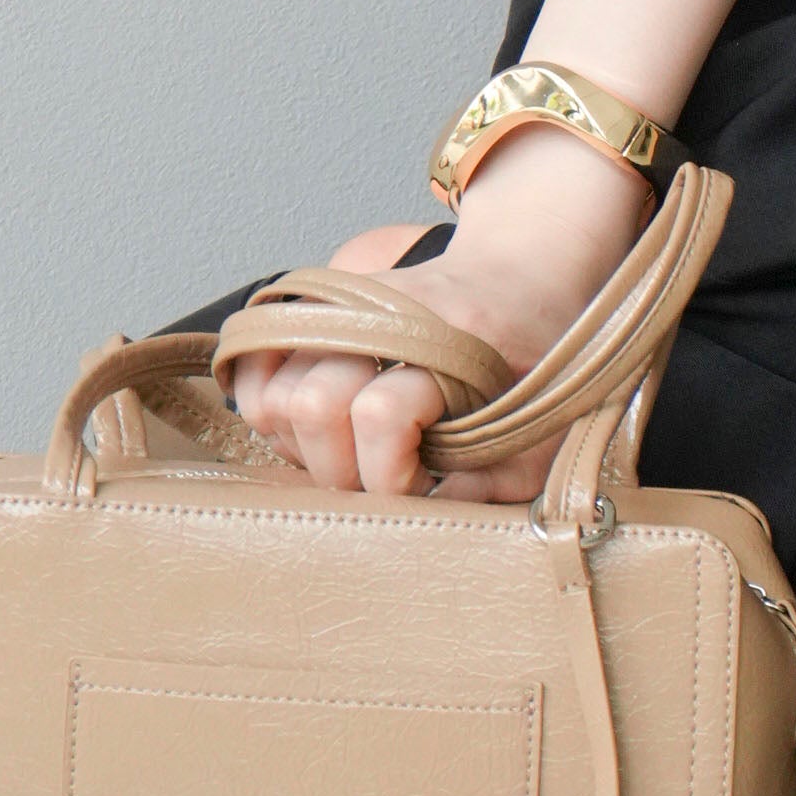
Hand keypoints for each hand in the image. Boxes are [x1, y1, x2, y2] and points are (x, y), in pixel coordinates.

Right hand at [222, 124, 657, 501]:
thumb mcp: (541, 433)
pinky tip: (309, 424)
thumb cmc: (539, 356)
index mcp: (455, 343)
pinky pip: (254, 359)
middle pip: (312, 404)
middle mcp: (391, 315)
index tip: (423, 482)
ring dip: (304, 441)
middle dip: (341, 466)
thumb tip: (425, 527)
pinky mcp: (318, 305)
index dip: (391, 473)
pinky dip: (264, 401)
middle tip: (380, 473)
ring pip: (276, 390)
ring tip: (352, 447)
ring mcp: (349, 306)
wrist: (527, 267)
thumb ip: (489, 489)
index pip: (380, 413)